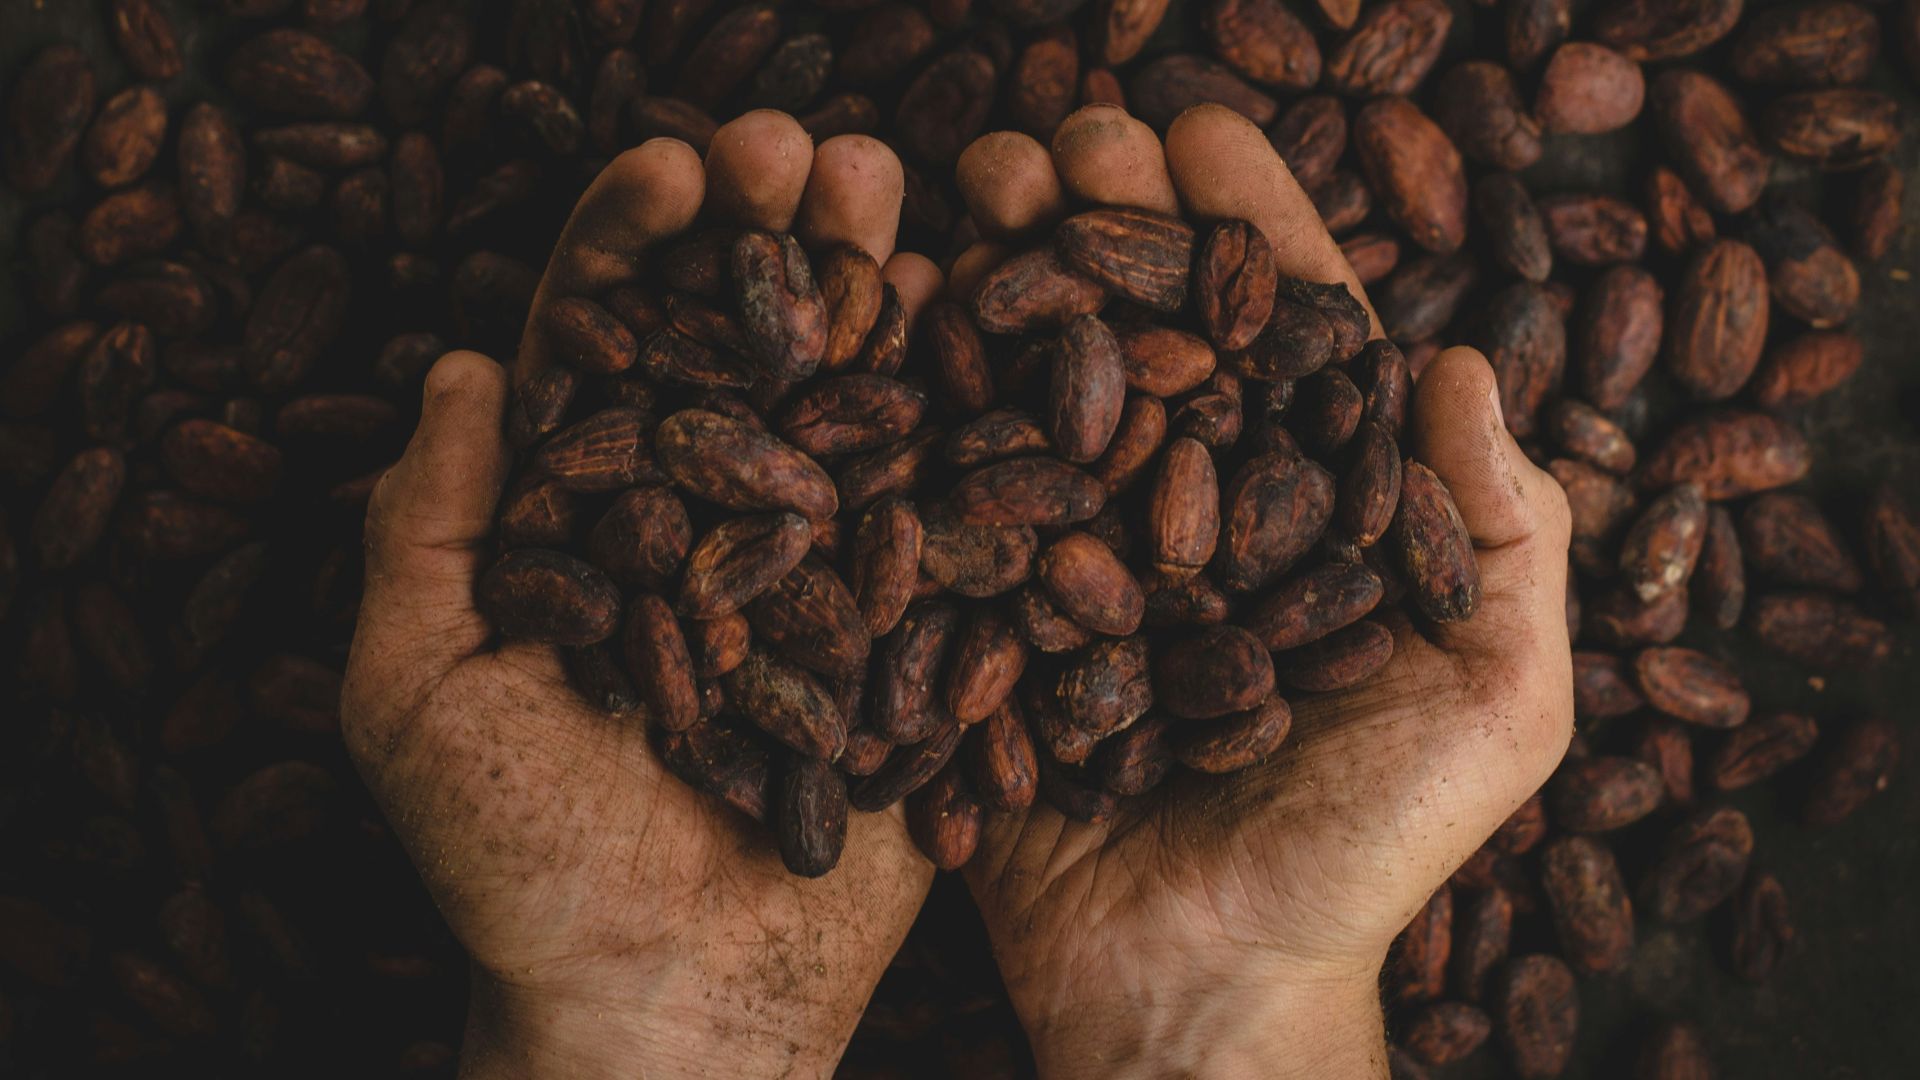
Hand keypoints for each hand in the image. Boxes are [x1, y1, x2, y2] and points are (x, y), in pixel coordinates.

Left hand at [342, 113, 945, 1079]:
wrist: (672, 1004)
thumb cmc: (521, 870)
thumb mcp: (418, 696)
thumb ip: (424, 532)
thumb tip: (463, 367)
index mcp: (591, 521)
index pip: (608, 347)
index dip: (636, 246)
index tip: (677, 167)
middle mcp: (713, 526)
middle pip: (745, 348)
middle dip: (778, 238)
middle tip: (815, 152)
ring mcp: (822, 573)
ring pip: (853, 405)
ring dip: (881, 293)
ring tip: (913, 197)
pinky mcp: (912, 635)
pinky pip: (948, 515)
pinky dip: (974, 421)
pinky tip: (999, 329)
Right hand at [954, 106, 1574, 1077]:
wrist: (1200, 989)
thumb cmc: (1364, 855)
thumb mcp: (1496, 706)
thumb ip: (1506, 536)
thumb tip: (1468, 359)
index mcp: (1311, 516)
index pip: (1282, 337)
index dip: (1247, 226)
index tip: (1196, 131)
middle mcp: (1191, 518)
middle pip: (1147, 334)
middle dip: (1103, 220)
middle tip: (1056, 137)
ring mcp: (1081, 564)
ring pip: (1039, 387)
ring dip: (1000, 274)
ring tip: (961, 184)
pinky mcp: (988, 623)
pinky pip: (947, 496)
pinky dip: (912, 399)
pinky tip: (883, 306)